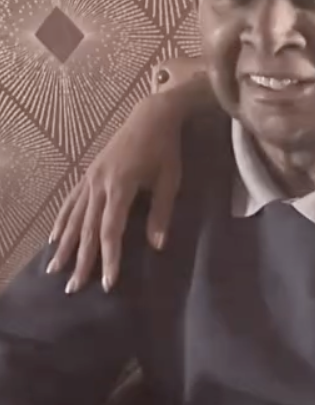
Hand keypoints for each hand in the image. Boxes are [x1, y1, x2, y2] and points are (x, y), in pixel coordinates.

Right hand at [48, 92, 183, 292]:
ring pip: (74, 218)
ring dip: (64, 246)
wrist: (151, 116)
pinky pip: (70, 202)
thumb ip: (161, 213)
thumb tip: (157, 246)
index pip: (111, 231)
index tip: (107, 283)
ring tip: (54, 270)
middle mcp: (99, 184)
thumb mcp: (171, 180)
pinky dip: (61, 221)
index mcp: (120, 186)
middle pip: (87, 230)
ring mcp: (90, 179)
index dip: (109, 258)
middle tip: (74, 288)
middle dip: (81, 261)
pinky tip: (53, 239)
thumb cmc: (166, 149)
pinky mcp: (88, 175)